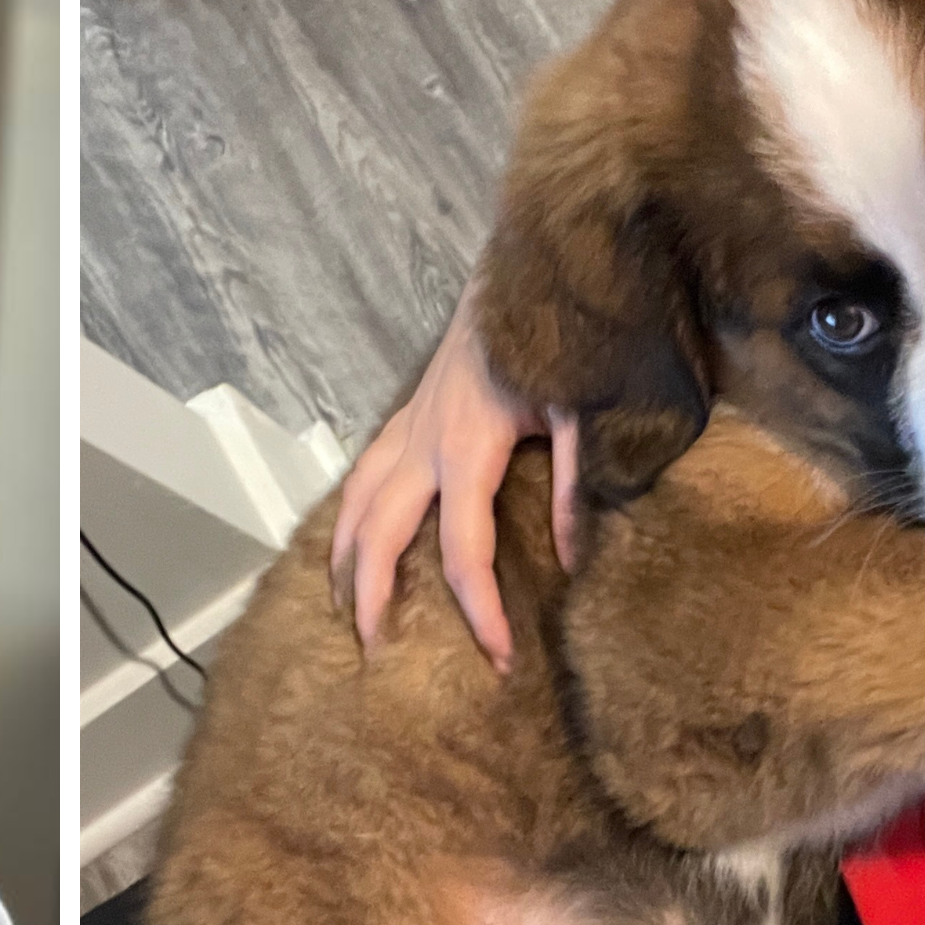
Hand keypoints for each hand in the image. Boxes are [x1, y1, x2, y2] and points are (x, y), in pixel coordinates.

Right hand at [328, 281, 577, 671]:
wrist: (523, 267)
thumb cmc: (558, 332)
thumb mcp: (582, 409)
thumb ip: (576, 482)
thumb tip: (572, 562)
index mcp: (466, 445)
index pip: (462, 548)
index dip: (479, 609)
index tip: (499, 657)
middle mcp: (422, 441)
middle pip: (378, 534)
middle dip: (372, 597)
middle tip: (378, 653)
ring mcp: (408, 426)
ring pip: (354, 503)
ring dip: (343, 558)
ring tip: (343, 607)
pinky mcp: (407, 415)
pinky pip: (362, 474)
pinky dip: (348, 514)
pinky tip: (348, 541)